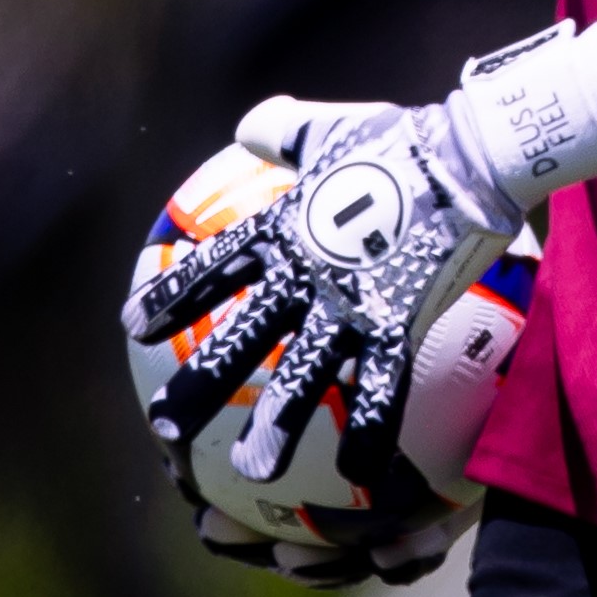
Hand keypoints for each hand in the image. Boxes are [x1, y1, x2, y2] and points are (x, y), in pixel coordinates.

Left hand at [121, 18, 596, 492]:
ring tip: (251, 470)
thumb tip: (248, 123)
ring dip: (277, 424)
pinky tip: (360, 474)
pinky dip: (370, 429)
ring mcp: (348, 300)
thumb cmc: (405, 136)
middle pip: (242, 334)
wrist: (466, 153)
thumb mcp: (331, 128)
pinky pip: (381, 385)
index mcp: (285, 228)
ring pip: (303, 372)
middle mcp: (304, 272)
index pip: (214, 267)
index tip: (130, 327)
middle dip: (201, 384)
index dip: (171, 297)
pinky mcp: (398, 319)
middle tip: (164, 430)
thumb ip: (285, 128)